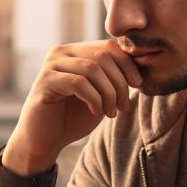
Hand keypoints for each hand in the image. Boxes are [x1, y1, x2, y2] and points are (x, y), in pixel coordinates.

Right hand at [3, 40, 141, 173]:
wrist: (45, 139)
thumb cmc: (73, 116)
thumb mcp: (100, 94)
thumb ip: (114, 78)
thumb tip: (141, 66)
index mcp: (77, 51)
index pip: (109, 46)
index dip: (128, 65)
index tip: (138, 86)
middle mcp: (62, 52)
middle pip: (103, 56)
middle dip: (120, 82)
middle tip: (123, 106)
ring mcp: (52, 64)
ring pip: (92, 68)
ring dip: (108, 93)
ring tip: (111, 112)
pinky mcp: (45, 81)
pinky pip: (78, 82)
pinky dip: (94, 98)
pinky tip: (96, 112)